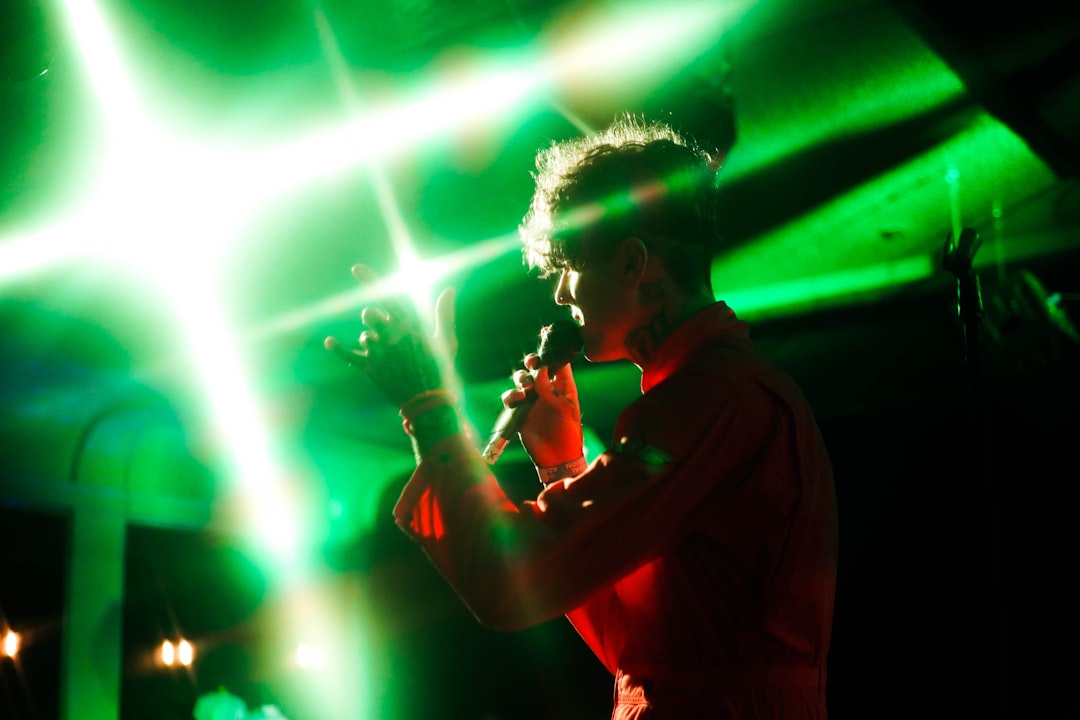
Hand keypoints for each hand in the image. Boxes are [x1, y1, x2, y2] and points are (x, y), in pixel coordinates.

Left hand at [324, 264, 457, 407]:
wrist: (429, 402)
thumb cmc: (440, 369)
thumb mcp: (446, 340)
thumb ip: (444, 313)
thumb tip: (449, 290)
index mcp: (410, 326)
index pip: (387, 296)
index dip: (369, 280)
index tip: (355, 268)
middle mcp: (392, 336)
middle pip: (369, 314)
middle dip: (371, 317)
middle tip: (378, 325)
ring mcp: (380, 352)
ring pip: (364, 336)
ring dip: (369, 340)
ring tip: (385, 354)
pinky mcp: (371, 368)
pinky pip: (348, 355)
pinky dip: (337, 348)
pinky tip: (329, 342)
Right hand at [501, 352, 582, 466]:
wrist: (558, 458)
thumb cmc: (569, 433)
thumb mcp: (566, 410)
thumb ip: (551, 390)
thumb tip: (539, 371)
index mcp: (563, 386)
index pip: (558, 362)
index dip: (552, 349)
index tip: (546, 334)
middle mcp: (546, 390)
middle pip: (536, 367)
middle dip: (532, 361)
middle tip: (532, 363)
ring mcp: (532, 400)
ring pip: (521, 380)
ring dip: (522, 379)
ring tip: (527, 390)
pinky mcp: (520, 411)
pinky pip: (510, 398)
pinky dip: (511, 396)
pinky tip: (518, 401)